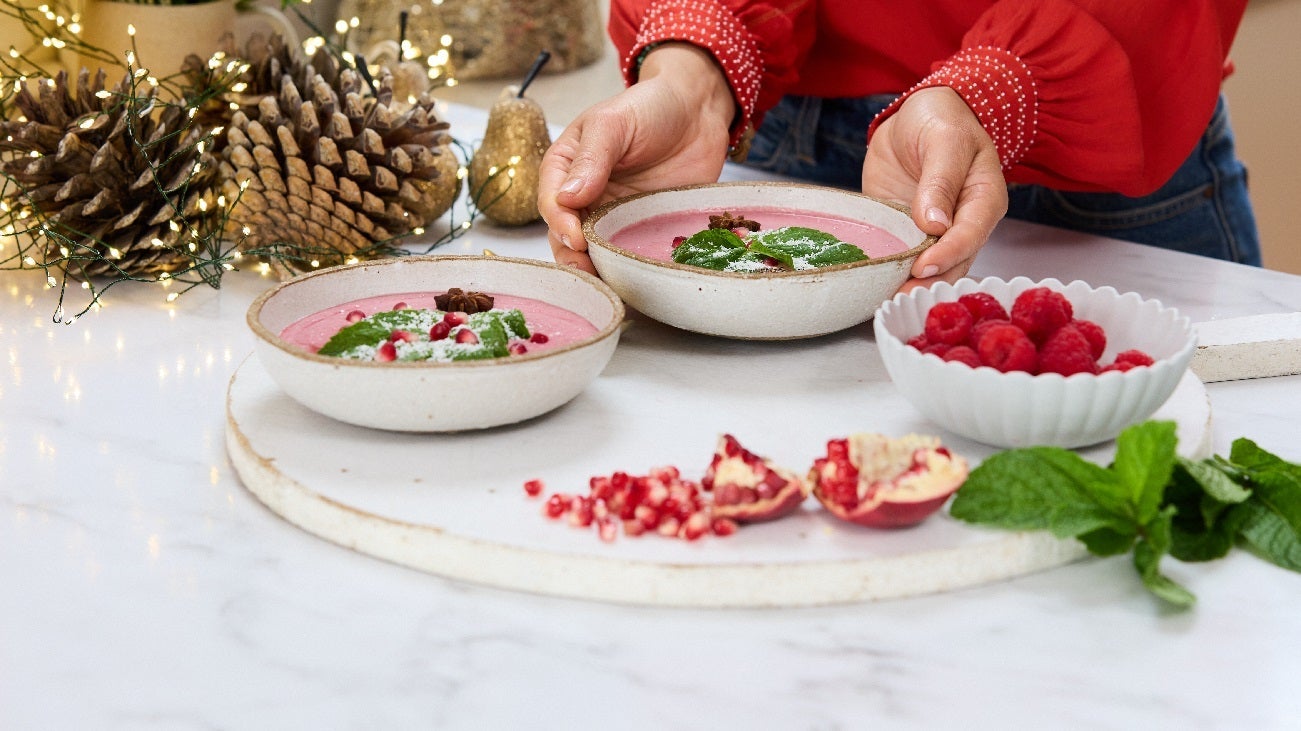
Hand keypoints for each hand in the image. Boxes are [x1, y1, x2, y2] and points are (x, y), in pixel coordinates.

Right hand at [538, 43, 734, 273]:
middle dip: (573, 257)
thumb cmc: (649, 107)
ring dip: (598, 270)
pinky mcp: (641, 230)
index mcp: (565, 168)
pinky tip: (637, 281)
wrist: (696, 112)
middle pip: (566, 236)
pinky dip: (631, 269)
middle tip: (587, 271)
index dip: (561, 222)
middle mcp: (584, 197)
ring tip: (608, 285)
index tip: (576, 237)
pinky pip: (631, 254)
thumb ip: (591, 158)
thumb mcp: (613, 122)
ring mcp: (613, 217)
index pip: (552, 201)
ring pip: (595, 252)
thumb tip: (567, 198)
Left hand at [863, 86, 1007, 291]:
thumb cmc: (940, 119)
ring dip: (909, 285)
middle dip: (929, 281)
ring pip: (929, 268)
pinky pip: (900, 257)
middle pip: (953, 262)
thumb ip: (941, 179)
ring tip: (886, 299)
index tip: (923, 266)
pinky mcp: (906, 233)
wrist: (915, 115)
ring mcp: (934, 232)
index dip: (949, 253)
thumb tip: (935, 223)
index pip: (971, 234)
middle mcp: (963, 223)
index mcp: (983, 199)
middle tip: (901, 296)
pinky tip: (873, 286)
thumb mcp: (944, 139)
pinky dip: (889, 272)